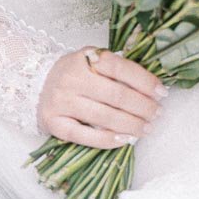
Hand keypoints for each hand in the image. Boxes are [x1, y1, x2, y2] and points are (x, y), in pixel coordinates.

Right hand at [37, 46, 165, 148]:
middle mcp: (72, 78)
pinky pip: (85, 136)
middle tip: (157, 114)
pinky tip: (125, 140)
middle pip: (116, 95)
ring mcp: (62, 101)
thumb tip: (152, 86)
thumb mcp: (92, 60)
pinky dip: (108, 140)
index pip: (121, 68)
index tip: (162, 93)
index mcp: (86, 58)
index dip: (145, 81)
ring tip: (146, 128)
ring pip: (104, 117)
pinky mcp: (55, 123)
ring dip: (131, 125)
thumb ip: (117, 67)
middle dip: (142, 107)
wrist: (36, 84)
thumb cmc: (74, 73)